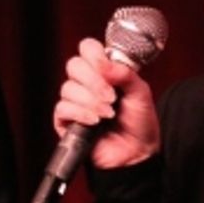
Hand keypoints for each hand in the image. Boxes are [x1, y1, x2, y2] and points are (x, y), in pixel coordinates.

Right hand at [52, 37, 159, 168]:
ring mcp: (75, 102)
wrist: (136, 153)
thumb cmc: (139, 124)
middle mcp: (86, 84)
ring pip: (68, 88)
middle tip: (111, 96)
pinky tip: (95, 121)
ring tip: (108, 114)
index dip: (94, 54)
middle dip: (94, 81)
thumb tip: (104, 64)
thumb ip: (125, 74)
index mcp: (104, 72)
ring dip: (91, 101)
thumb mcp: (140, 93)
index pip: (87, 49)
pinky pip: (63, 108)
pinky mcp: (66, 121)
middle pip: (74, 65)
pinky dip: (80, 113)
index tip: (106, 67)